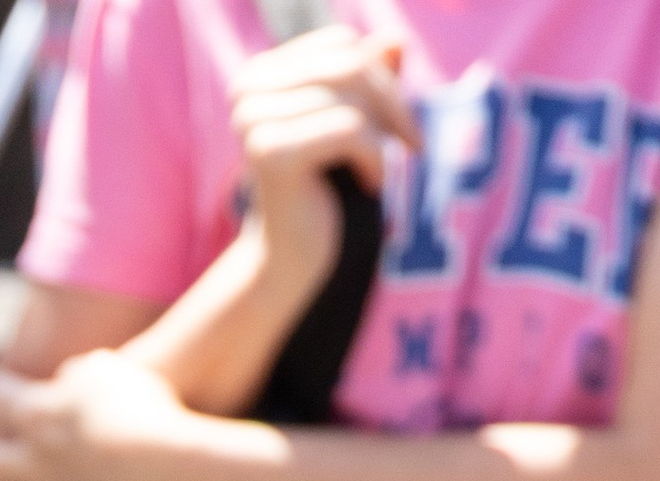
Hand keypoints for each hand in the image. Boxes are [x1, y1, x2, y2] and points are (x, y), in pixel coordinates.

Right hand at [229, 21, 418, 301]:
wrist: (290, 261)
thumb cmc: (323, 191)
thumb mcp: (352, 123)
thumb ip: (370, 78)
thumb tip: (398, 39)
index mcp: (259, 74)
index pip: (341, 45)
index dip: (382, 75)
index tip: (398, 120)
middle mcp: (247, 90)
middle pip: (350, 64)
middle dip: (393, 102)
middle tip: (412, 143)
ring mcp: (254, 121)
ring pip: (353, 100)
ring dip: (383, 138)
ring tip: (377, 173)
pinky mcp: (272, 154)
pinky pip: (351, 131)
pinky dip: (375, 159)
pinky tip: (372, 185)